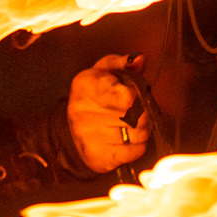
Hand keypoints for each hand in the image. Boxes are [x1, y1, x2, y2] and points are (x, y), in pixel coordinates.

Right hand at [67, 55, 149, 172]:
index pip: (123, 96)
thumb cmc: (95, 94)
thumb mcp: (105, 71)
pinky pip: (135, 152)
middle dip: (143, 112)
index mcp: (86, 84)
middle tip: (137, 110)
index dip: (134, 97)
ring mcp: (88, 136)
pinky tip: (127, 139)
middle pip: (137, 115)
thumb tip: (140, 60)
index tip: (133, 96)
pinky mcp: (97, 156)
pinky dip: (137, 146)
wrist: (72, 128)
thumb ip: (123, 63)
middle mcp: (82, 111)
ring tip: (132, 124)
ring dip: (142, 129)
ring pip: (139, 134)